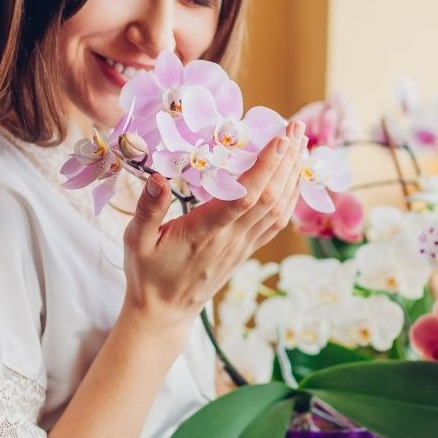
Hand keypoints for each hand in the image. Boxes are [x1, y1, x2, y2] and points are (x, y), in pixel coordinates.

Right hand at [121, 121, 305, 332]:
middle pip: (271, 196)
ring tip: (302, 143)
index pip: (245, 197)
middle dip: (288, 160)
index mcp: (206, 231)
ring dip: (294, 175)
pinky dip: (291, 197)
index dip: (267, 167)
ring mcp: (243, 245)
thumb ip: (148, 209)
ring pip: (280, 208)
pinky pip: (277, 222)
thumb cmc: (148, 273)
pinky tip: (295, 177)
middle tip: (297, 126)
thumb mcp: (136, 241)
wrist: (165, 311)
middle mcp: (232, 238)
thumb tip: (157, 177)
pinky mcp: (247, 250)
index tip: (281, 138)